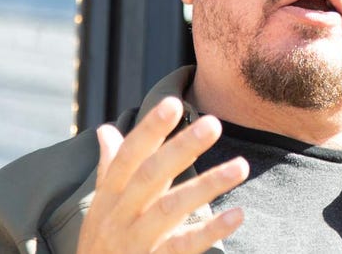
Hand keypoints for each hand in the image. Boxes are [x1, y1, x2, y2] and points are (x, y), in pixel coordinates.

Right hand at [77, 97, 249, 252]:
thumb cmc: (101, 246)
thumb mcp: (100, 208)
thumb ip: (109, 168)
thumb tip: (106, 129)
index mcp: (110, 196)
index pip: (128, 156)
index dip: (149, 129)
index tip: (173, 102)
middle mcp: (119, 216)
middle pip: (150, 175)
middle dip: (181, 148)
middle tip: (214, 123)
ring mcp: (136, 242)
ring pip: (170, 208)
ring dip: (207, 185)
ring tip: (241, 166)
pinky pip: (183, 246)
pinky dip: (211, 231)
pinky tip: (237, 214)